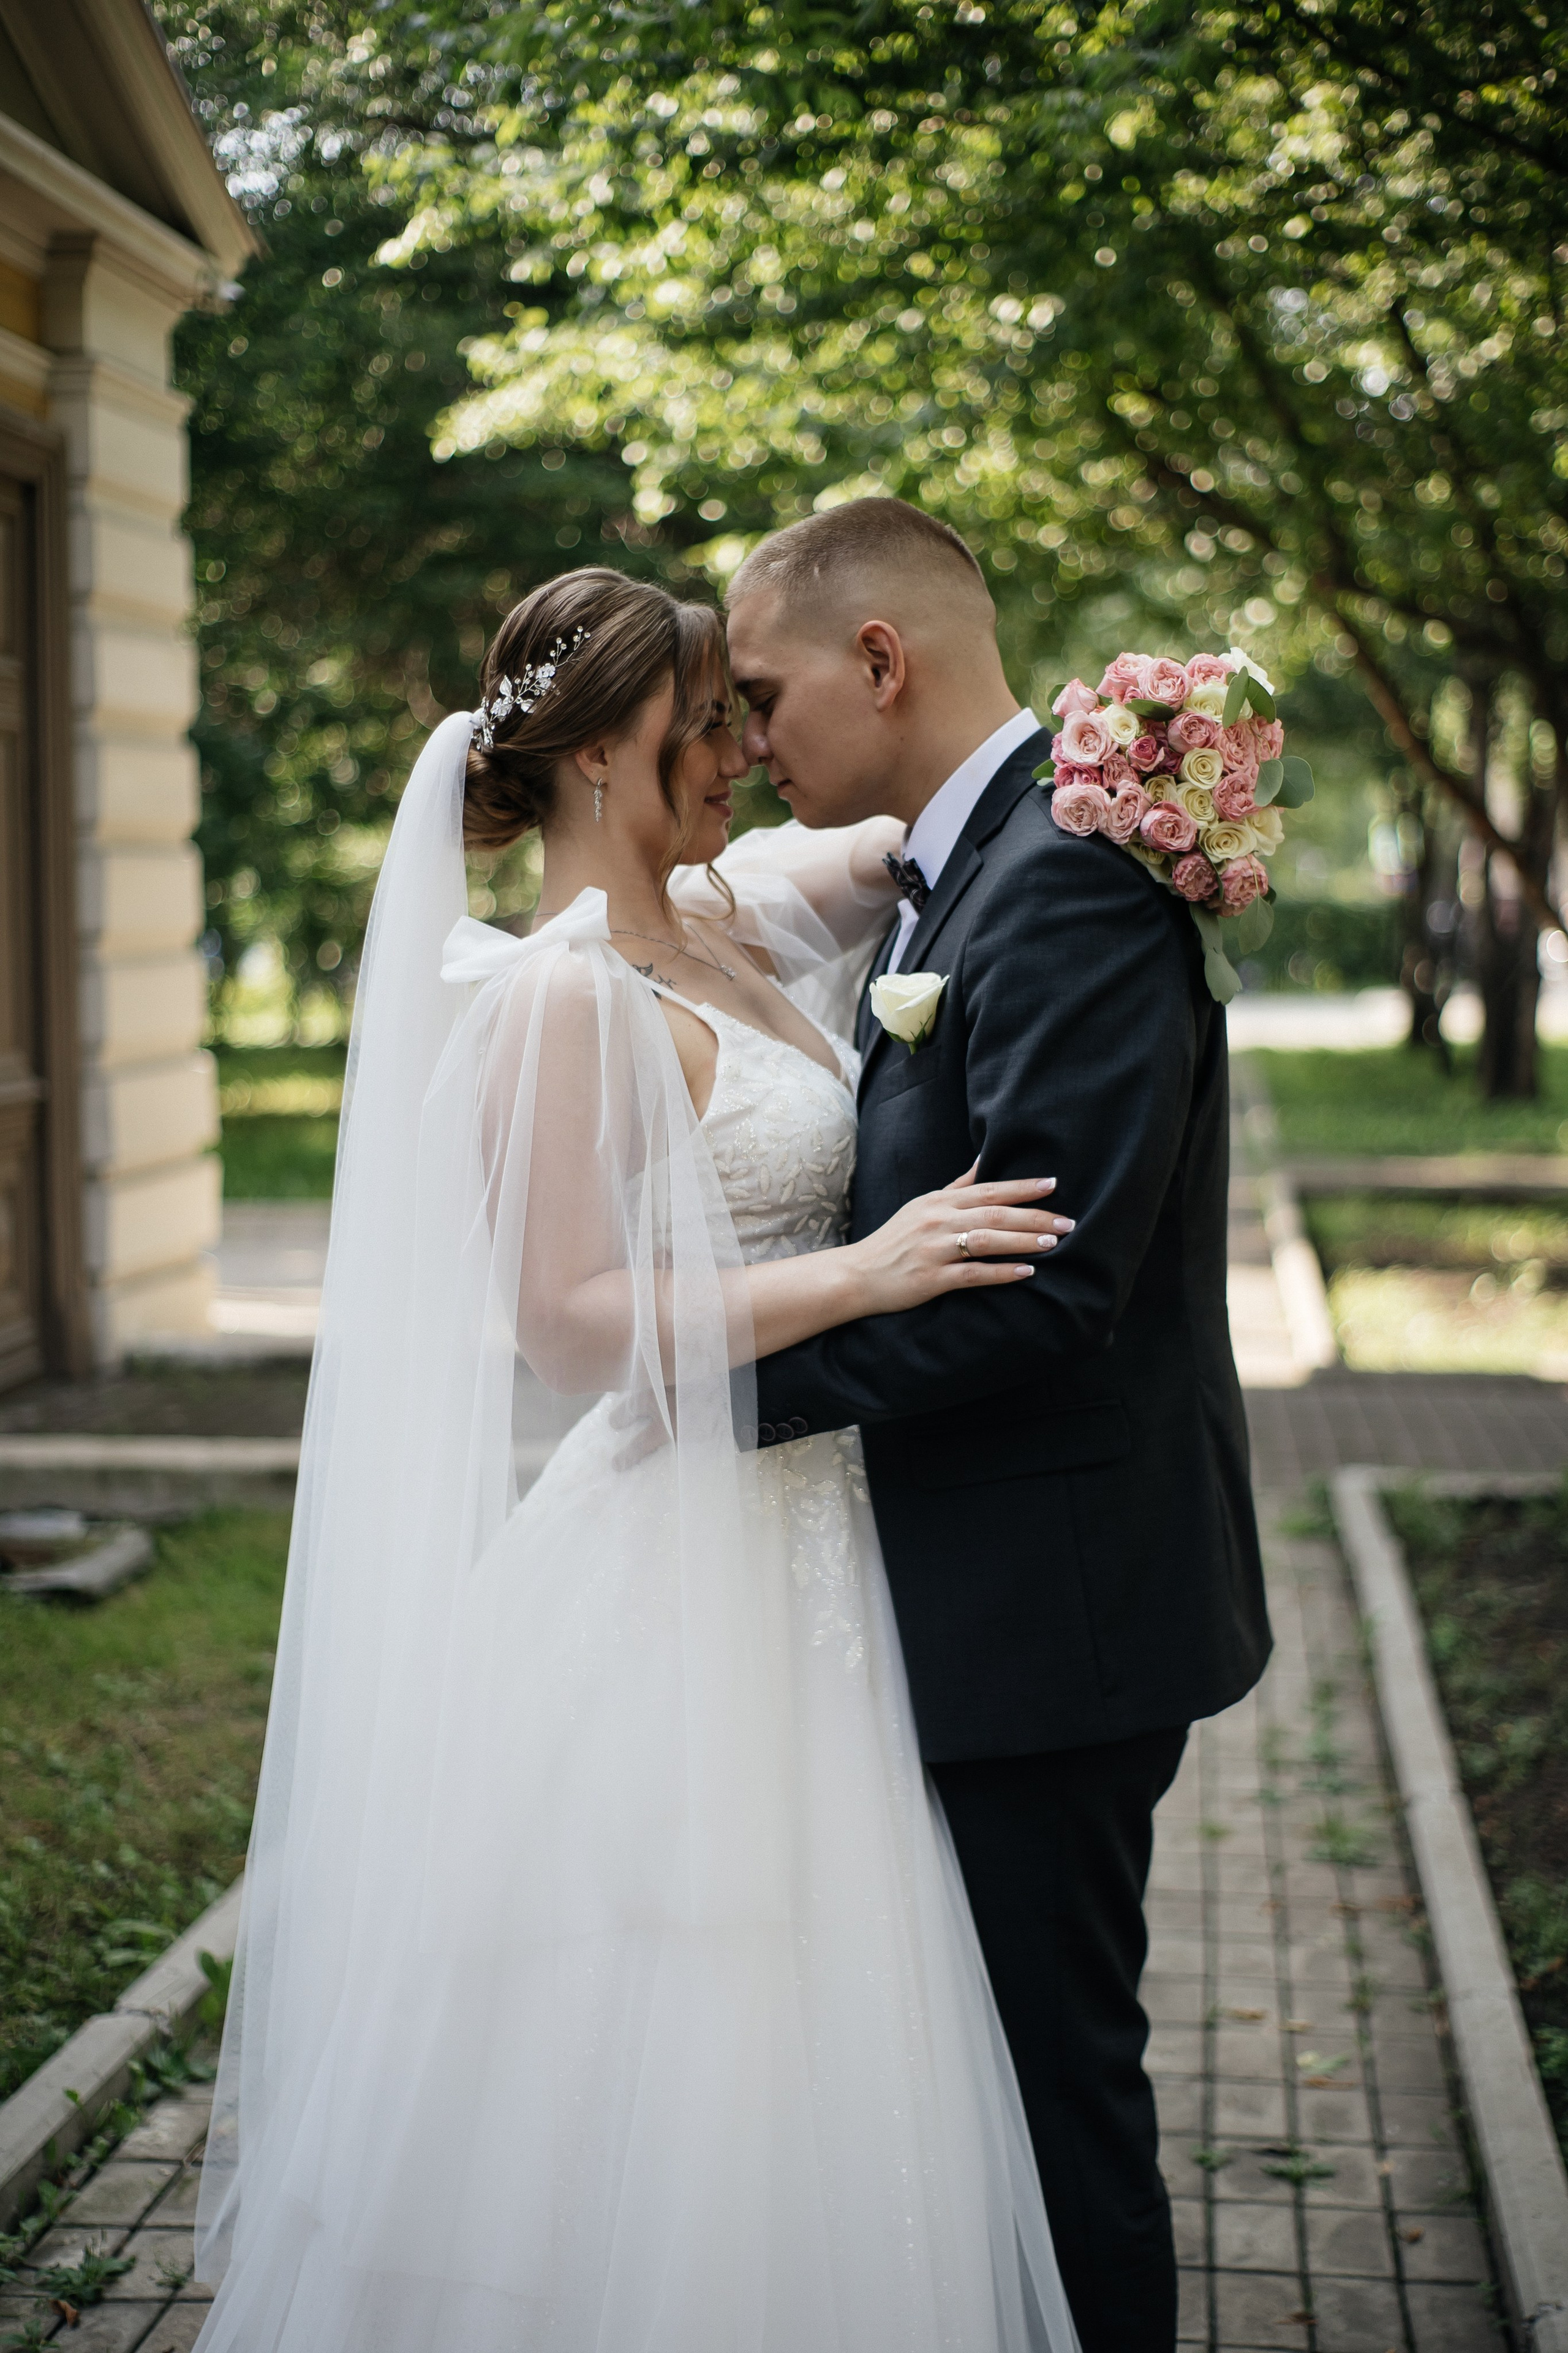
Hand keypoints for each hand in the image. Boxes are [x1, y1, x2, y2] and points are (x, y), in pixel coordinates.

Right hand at [845, 1164, 1072, 1315]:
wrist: (858, 1274)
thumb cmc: (894, 1239)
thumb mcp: (923, 1205)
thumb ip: (957, 1187)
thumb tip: (984, 1160)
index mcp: (939, 1202)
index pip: (988, 1190)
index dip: (1022, 1187)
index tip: (1054, 1184)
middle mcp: (938, 1221)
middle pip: (995, 1213)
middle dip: (1034, 1216)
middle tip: (1067, 1221)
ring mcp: (935, 1249)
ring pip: (988, 1240)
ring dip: (1023, 1241)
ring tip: (1054, 1243)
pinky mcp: (932, 1278)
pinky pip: (973, 1273)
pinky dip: (1001, 1272)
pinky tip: (1026, 1272)